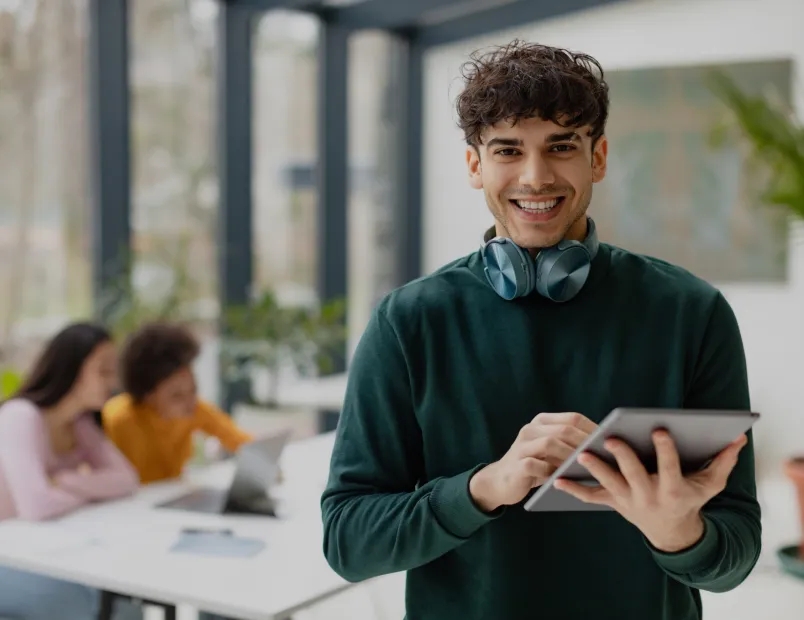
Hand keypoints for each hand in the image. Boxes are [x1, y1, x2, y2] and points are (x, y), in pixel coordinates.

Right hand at [470, 412, 596, 511]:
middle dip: (585, 443)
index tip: (612, 442)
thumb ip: (570, 446)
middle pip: (563, 430)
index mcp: (542, 422)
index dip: (593, 429)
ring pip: (549, 444)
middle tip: (604, 456)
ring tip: (586, 468)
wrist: (501, 481)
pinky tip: (562, 481)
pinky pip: (535, 465)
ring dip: (570, 456)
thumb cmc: (536, 467)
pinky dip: (550, 472)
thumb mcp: (552, 453)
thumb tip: (606, 449)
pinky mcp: (516, 465)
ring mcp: (521, 446)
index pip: (572, 418)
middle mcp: (530, 430)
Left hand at [554, 430, 746, 551]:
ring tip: (580, 454)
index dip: (665, 450)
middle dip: (623, 457)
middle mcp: (649, 496)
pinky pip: (591, 498)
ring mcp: (629, 501)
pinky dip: (574, 491)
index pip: (669, 467)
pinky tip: (557, 480)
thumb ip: (724, 461)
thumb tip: (739, 438)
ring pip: (609, 485)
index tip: (659, 430)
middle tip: (610, 438)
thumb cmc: (691, 499)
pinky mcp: (613, 504)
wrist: (673, 532)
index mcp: (673, 489)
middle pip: (634, 474)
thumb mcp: (711, 484)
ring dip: (595, 470)